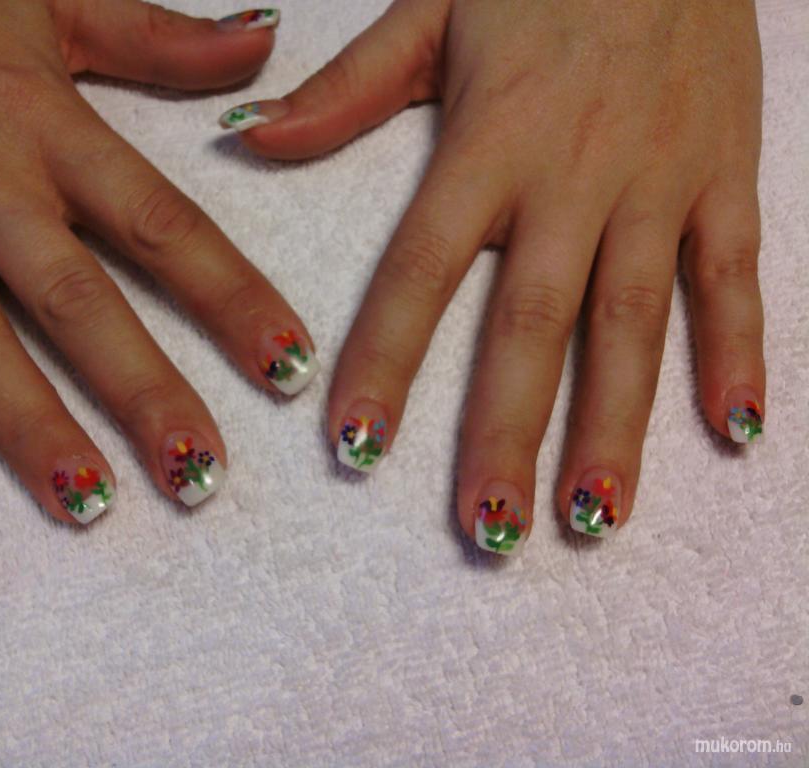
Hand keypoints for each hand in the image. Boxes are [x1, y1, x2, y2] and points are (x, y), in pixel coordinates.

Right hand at [0, 2, 318, 522]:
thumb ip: (159, 39)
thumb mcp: (52, 2)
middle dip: (144, 392)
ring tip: (87, 500)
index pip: (164, 227)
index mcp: (50, 126)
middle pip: (77, 301)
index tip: (287, 367)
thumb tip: (262, 44)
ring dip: (28, 422)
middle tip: (199, 474)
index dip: (233, 299)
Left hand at [222, 0, 763, 552]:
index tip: (356, 444)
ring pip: (634, 323)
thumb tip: (250, 141)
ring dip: (615, 425)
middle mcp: (574, 179)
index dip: (386, 360)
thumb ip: (345, 89)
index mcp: (489, 142)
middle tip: (488, 527)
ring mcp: (659, 184)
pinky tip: (730, 431)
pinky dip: (737, 353)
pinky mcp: (725, 179)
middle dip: (508, 433)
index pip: (422, 271)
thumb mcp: (431, 8)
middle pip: (534, 325)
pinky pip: (734, 276)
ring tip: (589, 515)